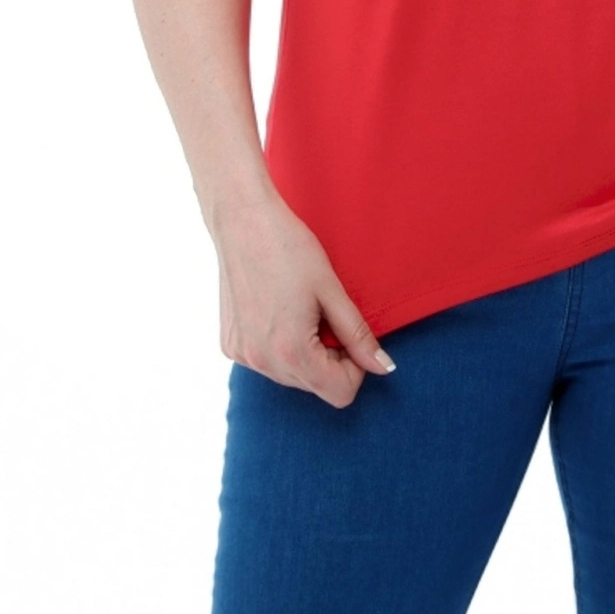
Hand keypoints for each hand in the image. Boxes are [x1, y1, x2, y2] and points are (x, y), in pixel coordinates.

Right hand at [210, 189, 396, 408]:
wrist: (243, 220)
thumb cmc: (290, 247)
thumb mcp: (332, 290)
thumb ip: (359, 336)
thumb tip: (384, 369)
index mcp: (291, 352)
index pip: (340, 393)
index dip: (355, 365)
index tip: (349, 332)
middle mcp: (261, 362)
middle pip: (316, 387)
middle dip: (330, 358)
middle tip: (324, 314)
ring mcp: (242, 355)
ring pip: (291, 376)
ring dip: (305, 353)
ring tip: (299, 309)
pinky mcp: (230, 344)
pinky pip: (267, 362)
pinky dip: (280, 345)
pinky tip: (278, 309)